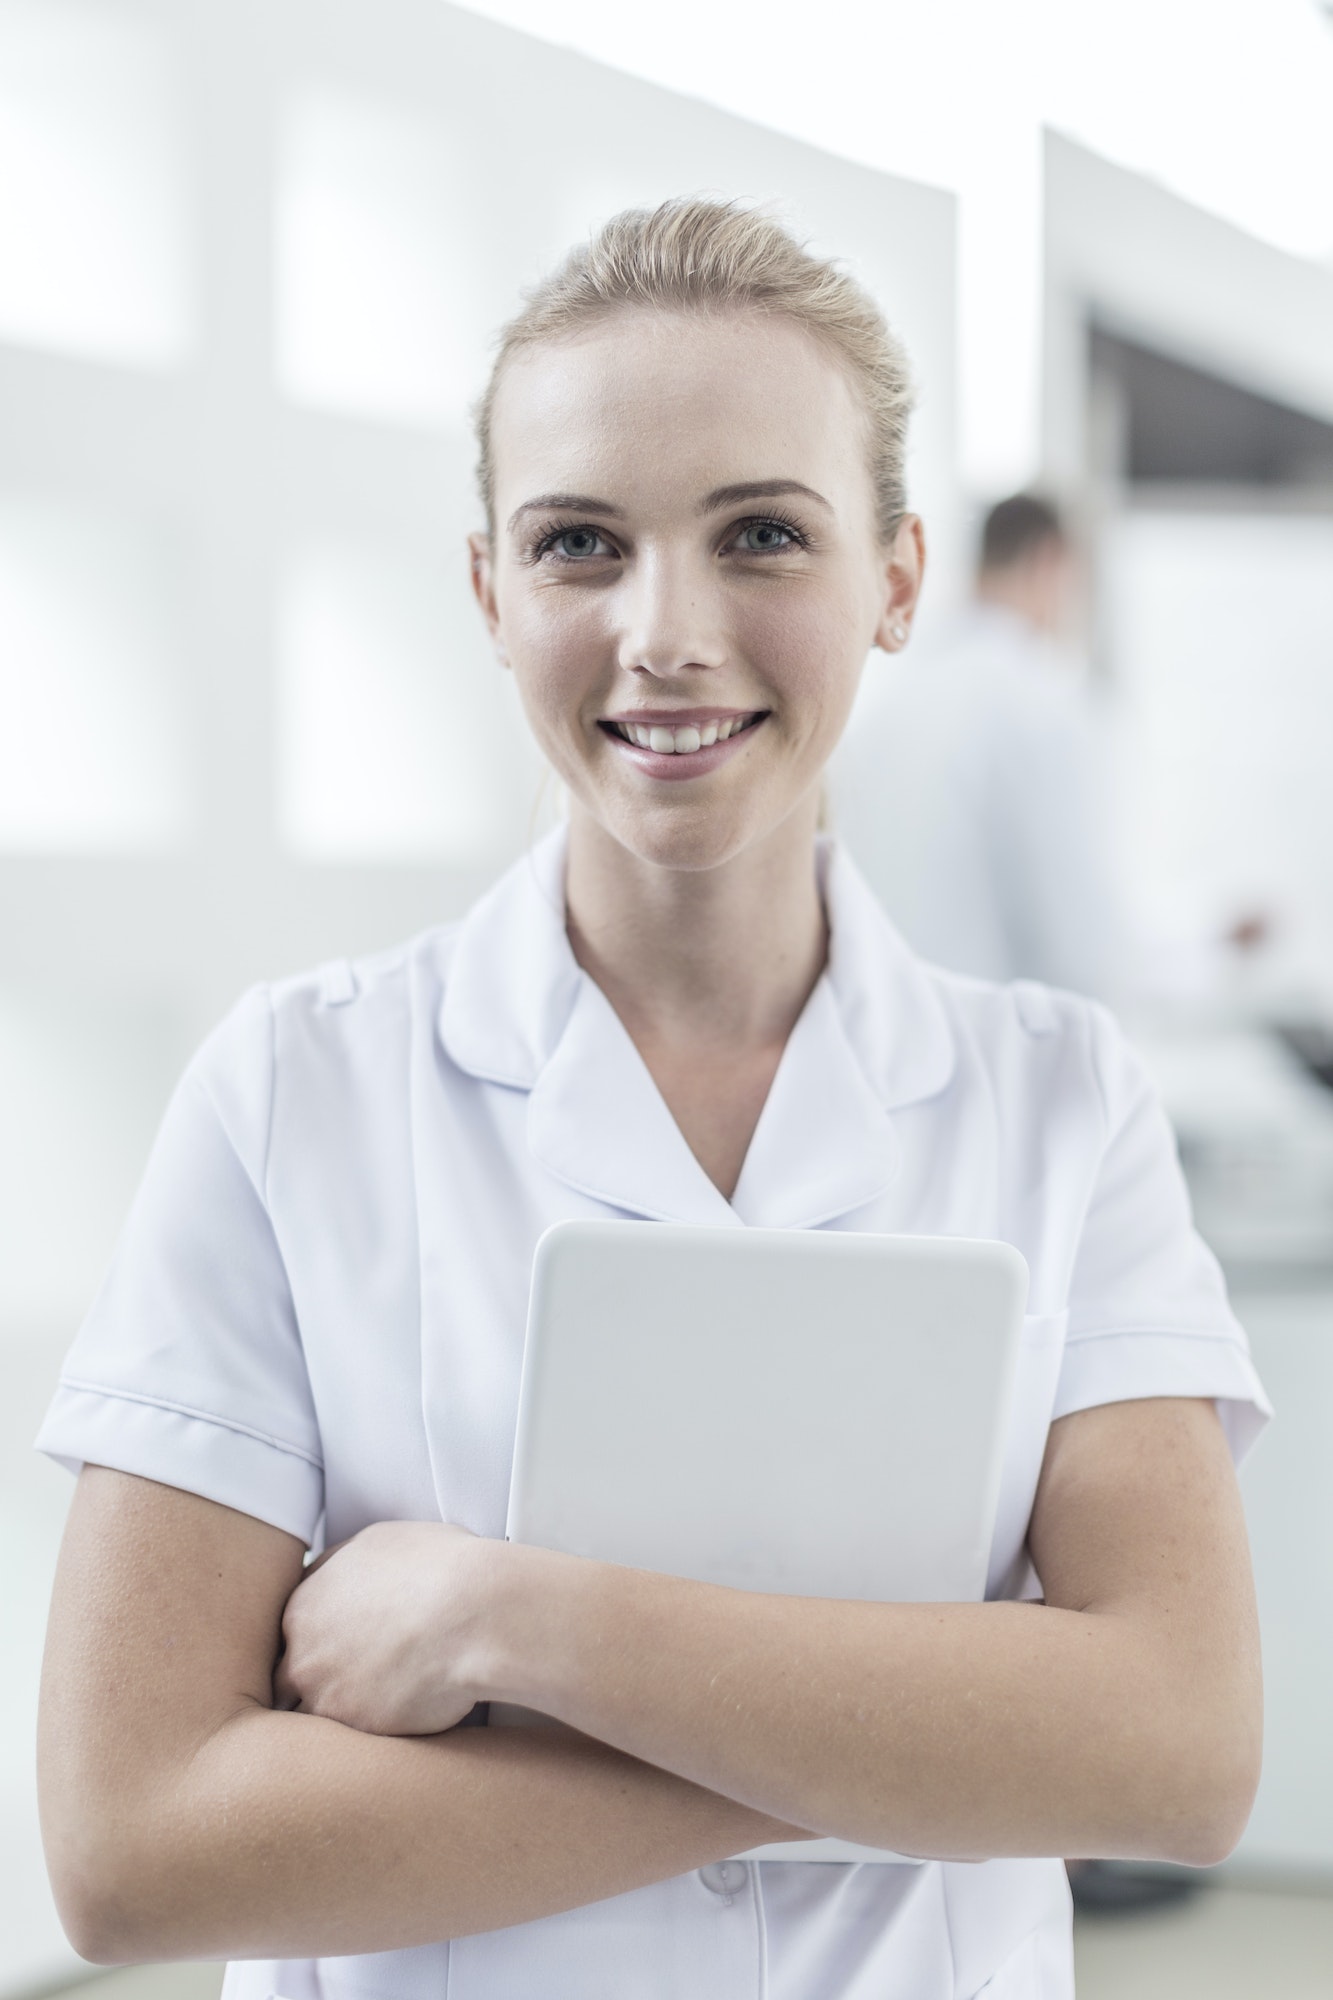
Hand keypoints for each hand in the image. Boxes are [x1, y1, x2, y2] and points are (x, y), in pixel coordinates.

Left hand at [273, 1520, 496, 1734]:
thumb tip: (335, 1576)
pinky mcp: (357, 1733)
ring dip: (332, 1716)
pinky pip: (349, 1744)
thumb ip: (341, 1567)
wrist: (473, 1614)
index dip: (313, 1645)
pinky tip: (392, 1722)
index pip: (287, 1638)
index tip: (336, 1650)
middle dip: (312, 1684)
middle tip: (348, 1684)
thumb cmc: (438, 1566)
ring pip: (309, 1719)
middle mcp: (302, 1656)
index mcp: (302, 1608)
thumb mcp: (377, 1541)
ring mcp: (325, 1698)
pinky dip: (365, 1737)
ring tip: (366, 1712)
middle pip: (286, 1681)